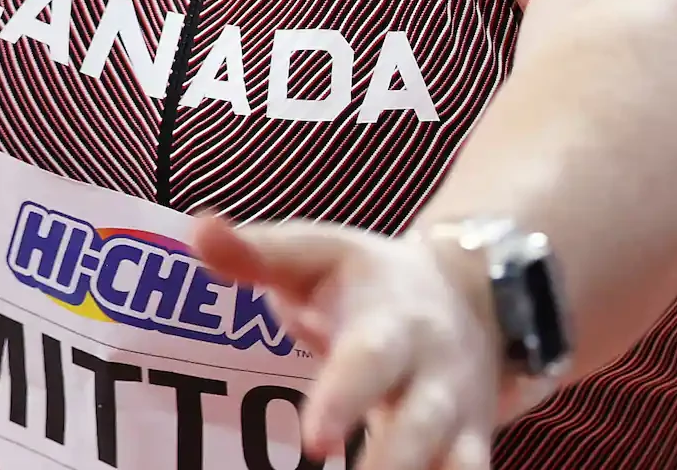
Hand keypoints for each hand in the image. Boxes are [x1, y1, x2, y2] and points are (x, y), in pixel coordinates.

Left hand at [195, 213, 533, 469]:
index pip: (371, 360)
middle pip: (420, 429)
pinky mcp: (468, 453)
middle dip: (389, 465)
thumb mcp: (321, 256)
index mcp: (393, 324)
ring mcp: (459, 423)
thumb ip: (258, 252)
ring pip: (456, 467)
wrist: (478, 294)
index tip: (315, 440)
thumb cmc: (371, 282)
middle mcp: (434, 378)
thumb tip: (198, 230)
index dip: (346, 398)